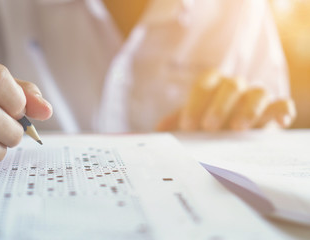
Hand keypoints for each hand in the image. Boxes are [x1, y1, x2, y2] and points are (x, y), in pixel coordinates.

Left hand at [156, 69, 295, 131]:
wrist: (231, 136)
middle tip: (209, 128)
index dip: (196, 102)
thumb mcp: (191, 125)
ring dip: (248, 109)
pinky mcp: (274, 111)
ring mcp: (256, 98)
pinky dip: (282, 111)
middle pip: (232, 85)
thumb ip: (175, 125)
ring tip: (237, 129)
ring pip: (258, 92)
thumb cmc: (207, 128)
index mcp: (213, 87)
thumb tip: (158, 131)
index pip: (205, 83)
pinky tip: (278, 124)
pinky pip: (282, 104)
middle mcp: (235, 88)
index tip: (188, 126)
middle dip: (220, 105)